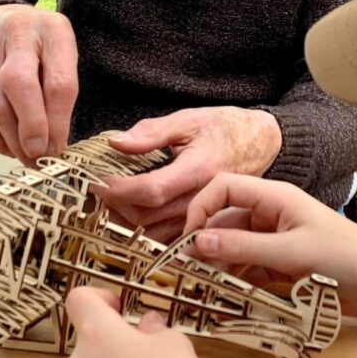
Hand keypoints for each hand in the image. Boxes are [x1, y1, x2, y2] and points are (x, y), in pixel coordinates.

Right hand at [0, 4, 77, 164]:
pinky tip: (10, 148)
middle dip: (31, 128)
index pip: (58, 81)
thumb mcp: (63, 53)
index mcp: (53, 31)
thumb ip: (62, 90)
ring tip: (29, 158)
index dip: (59, 121)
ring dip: (12, 140)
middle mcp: (17, 35)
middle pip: (19, 85)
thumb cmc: (40, 43)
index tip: (59, 147)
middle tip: (41, 156)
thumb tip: (55, 143)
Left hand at [99, 107, 281, 241]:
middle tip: (93, 193)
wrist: (263, 143)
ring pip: (155, 233)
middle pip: (148, 217)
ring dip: (125, 223)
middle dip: (114, 208)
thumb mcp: (189, 120)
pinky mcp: (203, 223)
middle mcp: (202, 198)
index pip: (152, 190)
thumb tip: (116, 142)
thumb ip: (152, 132)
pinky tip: (126, 219)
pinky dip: (143, 233)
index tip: (96, 182)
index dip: (120, 190)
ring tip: (104, 206)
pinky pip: (168, 238)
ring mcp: (204, 215)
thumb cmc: (227, 128)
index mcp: (199, 170)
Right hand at [184, 174, 356, 318]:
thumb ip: (244, 248)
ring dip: (217, 266)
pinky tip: (221, 300)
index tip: (187, 240)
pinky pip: (247, 270)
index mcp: (274, 197)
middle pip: (223, 221)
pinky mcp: (279, 265)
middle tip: (183, 273)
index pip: (223, 187)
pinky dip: (234, 282)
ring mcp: (274, 240)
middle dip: (203, 244)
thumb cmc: (345, 258)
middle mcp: (269, 214)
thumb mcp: (292, 252)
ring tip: (198, 290)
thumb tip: (197, 242)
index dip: (200, 208)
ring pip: (233, 249)